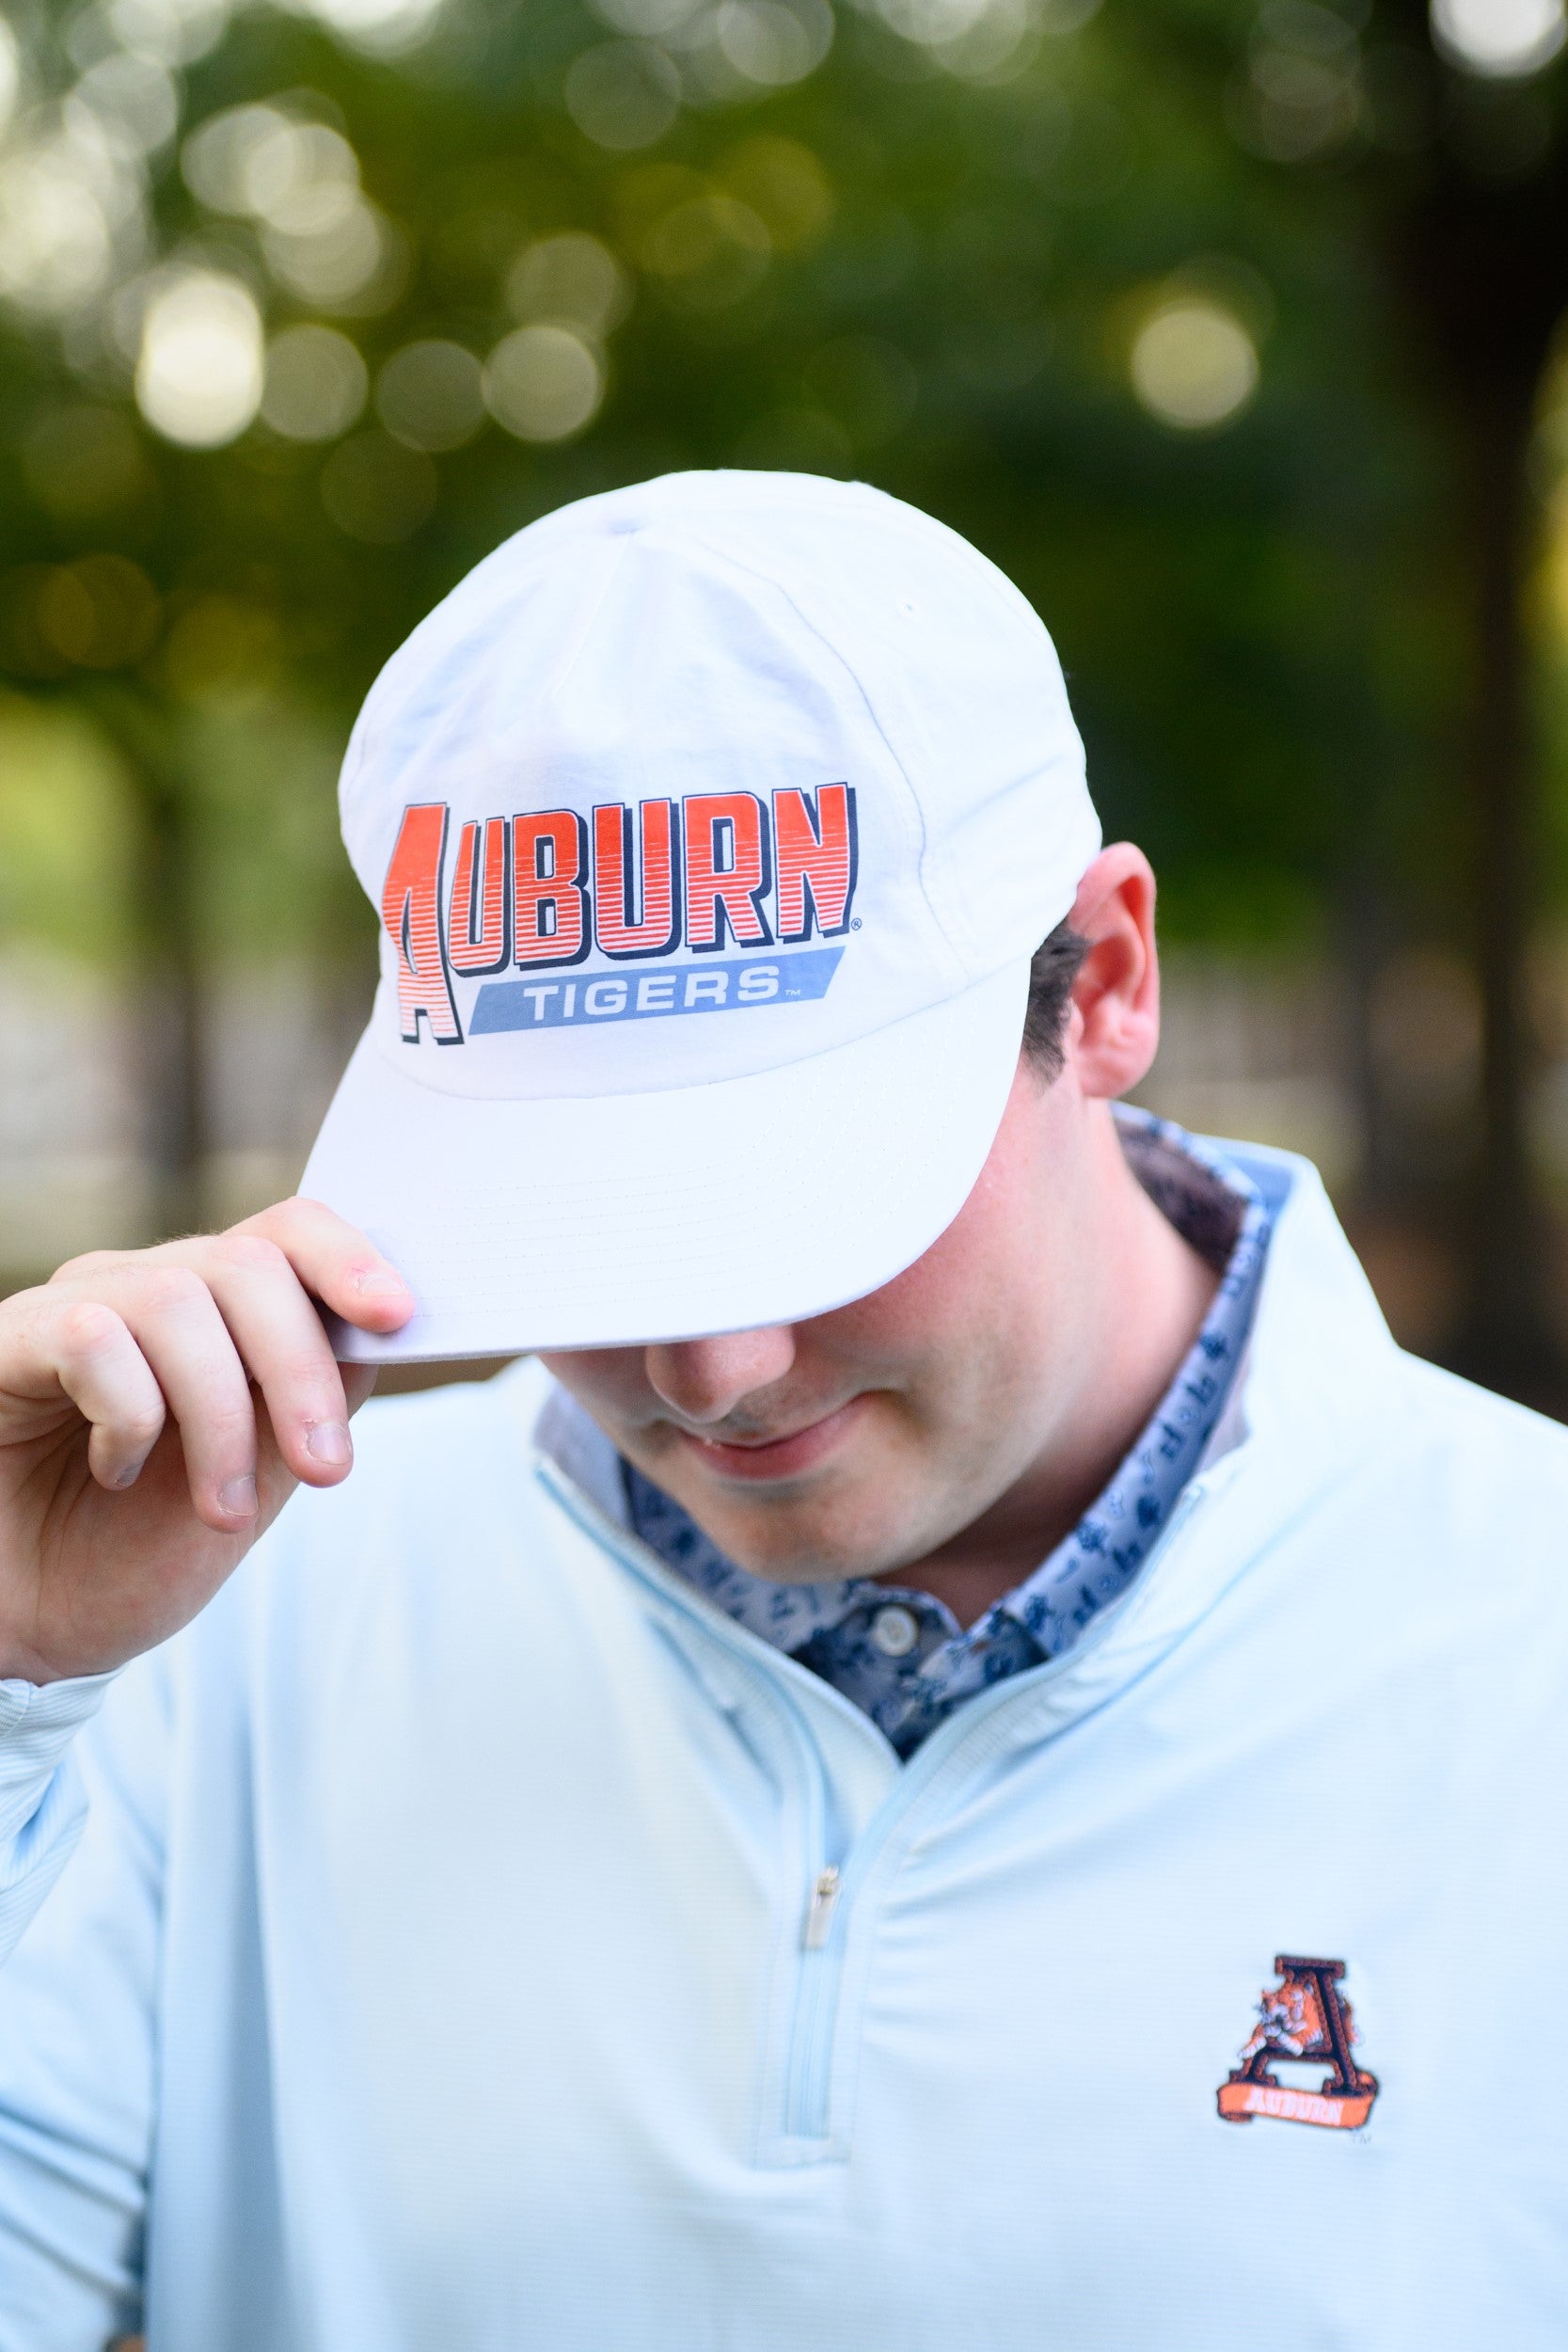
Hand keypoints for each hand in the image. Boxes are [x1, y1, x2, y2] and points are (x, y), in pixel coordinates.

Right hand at [0, 1199, 411, 1685]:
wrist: (28, 1629)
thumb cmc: (131, 1552)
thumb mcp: (254, 1480)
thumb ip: (310, 1401)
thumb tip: (378, 1335)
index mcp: (212, 1308)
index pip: (288, 1232)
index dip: (350, 1259)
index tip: (399, 1318)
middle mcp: (142, 1286)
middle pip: (251, 1263)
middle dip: (304, 1370)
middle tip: (325, 1469)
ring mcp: (72, 1305)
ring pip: (180, 1300)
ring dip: (221, 1418)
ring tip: (217, 1509)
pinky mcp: (8, 1341)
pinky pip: (93, 1337)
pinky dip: (130, 1417)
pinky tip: (117, 1469)